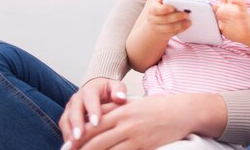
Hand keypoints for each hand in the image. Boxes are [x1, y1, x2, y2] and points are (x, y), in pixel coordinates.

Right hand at [58, 77, 127, 146]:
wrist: (98, 90)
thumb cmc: (109, 91)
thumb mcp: (116, 87)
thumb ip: (119, 90)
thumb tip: (121, 98)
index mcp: (90, 89)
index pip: (90, 99)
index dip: (92, 111)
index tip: (96, 123)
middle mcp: (77, 98)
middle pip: (74, 111)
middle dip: (76, 124)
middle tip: (80, 137)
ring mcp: (70, 108)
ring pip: (65, 120)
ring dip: (69, 133)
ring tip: (74, 145)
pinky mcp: (66, 118)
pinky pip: (64, 128)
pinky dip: (67, 137)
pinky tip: (74, 147)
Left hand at [76, 93, 226, 149]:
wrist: (182, 112)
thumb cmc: (158, 108)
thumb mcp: (134, 104)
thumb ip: (115, 109)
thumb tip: (95, 116)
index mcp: (122, 111)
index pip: (94, 125)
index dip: (78, 136)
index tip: (67, 144)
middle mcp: (126, 124)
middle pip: (96, 140)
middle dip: (79, 149)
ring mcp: (135, 137)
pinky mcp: (144, 147)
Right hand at [145, 0, 190, 39]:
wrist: (154, 26)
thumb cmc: (159, 11)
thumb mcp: (159, 3)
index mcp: (152, 9)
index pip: (157, 10)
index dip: (165, 9)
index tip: (173, 8)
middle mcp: (153, 20)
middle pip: (165, 19)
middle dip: (176, 17)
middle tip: (186, 14)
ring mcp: (158, 29)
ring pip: (169, 28)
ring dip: (180, 25)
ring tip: (189, 21)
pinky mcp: (163, 36)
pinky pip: (172, 34)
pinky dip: (180, 30)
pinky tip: (187, 26)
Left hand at [207, 0, 249, 44]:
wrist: (248, 36)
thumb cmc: (234, 30)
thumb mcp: (221, 24)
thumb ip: (215, 18)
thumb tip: (205, 13)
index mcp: (226, 7)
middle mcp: (231, 5)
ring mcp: (237, 7)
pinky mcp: (244, 12)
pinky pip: (241, 4)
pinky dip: (237, 1)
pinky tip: (232, 0)